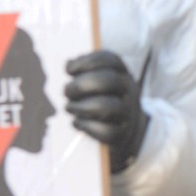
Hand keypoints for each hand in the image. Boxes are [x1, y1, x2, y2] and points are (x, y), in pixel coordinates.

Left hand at [64, 50, 148, 173]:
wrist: (128, 132)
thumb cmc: (106, 100)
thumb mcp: (102, 82)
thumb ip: (86, 71)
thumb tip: (69, 64)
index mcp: (123, 74)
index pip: (112, 60)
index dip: (88, 61)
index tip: (70, 69)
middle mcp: (128, 91)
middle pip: (109, 81)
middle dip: (81, 85)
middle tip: (67, 92)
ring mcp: (127, 113)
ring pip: (107, 107)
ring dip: (81, 107)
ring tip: (70, 108)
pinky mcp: (121, 135)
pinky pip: (106, 131)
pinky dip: (87, 126)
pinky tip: (77, 122)